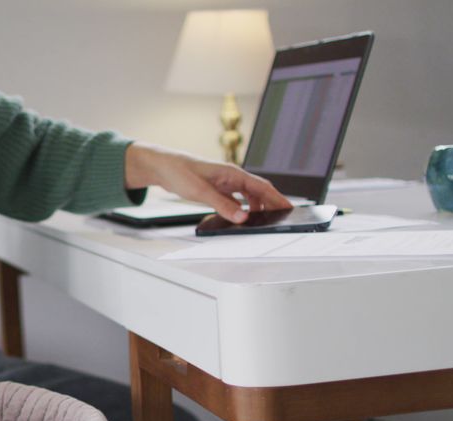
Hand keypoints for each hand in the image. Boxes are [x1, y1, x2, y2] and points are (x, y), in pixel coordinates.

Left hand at [125, 142, 291, 222]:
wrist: (163, 166)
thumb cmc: (180, 171)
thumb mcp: (201, 191)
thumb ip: (223, 205)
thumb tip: (242, 218)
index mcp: (233, 173)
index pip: (262, 187)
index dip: (278, 199)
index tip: (290, 209)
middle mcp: (232, 177)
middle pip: (259, 192)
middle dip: (271, 205)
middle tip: (281, 219)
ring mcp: (225, 183)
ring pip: (248, 196)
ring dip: (257, 208)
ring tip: (263, 221)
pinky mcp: (217, 189)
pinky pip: (236, 200)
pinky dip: (242, 208)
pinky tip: (242, 217)